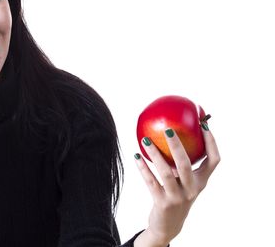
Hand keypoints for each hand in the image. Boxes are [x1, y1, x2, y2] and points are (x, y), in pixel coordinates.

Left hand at [134, 127, 219, 245]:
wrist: (168, 226)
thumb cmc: (176, 195)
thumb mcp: (184, 182)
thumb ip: (181, 163)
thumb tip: (171, 134)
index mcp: (201, 181)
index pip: (214, 160)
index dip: (211, 142)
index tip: (203, 124)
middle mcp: (193, 189)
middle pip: (187, 164)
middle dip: (177, 145)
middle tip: (167, 129)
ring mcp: (178, 197)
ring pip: (166, 172)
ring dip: (155, 154)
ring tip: (145, 140)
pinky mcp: (163, 203)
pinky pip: (151, 182)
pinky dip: (143, 168)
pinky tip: (136, 156)